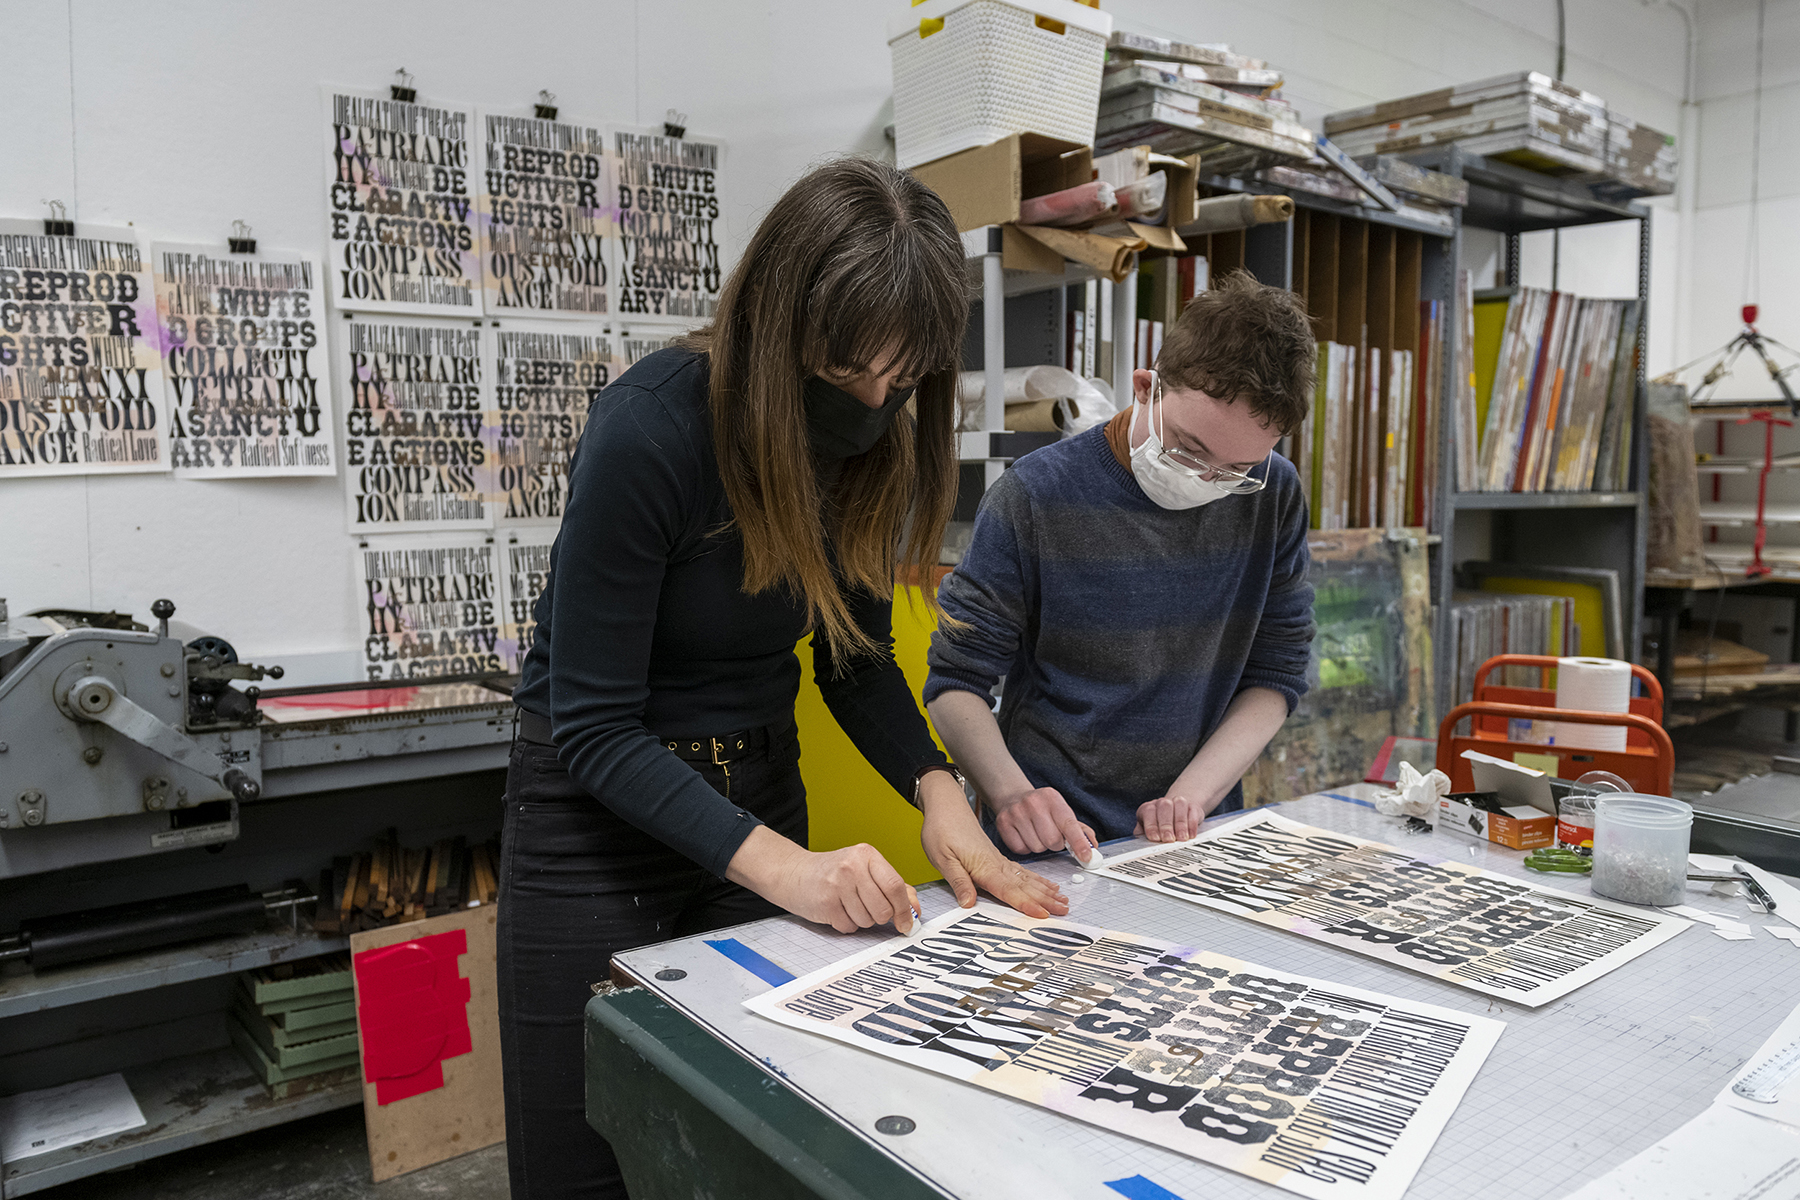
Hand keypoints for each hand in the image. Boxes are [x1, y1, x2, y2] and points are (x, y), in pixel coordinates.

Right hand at [727, 828, 919, 933]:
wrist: (795, 873)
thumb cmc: (834, 873)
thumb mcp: (866, 870)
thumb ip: (894, 887)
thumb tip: (916, 910)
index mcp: (867, 855)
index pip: (895, 886)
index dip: (905, 909)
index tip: (907, 923)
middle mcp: (852, 867)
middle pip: (883, 909)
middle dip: (880, 916)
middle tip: (869, 908)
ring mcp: (837, 884)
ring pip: (867, 920)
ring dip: (861, 920)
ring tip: (849, 905)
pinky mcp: (825, 903)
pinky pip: (848, 926)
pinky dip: (846, 924)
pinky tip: (837, 910)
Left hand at [918, 779, 1068, 918]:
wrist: (945, 806)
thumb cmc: (941, 829)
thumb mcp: (942, 858)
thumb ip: (959, 881)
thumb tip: (968, 904)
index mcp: (984, 866)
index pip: (1008, 890)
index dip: (1026, 904)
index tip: (1043, 914)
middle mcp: (996, 864)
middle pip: (1025, 886)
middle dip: (1046, 900)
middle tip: (1065, 911)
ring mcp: (999, 860)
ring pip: (1027, 879)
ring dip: (1046, 891)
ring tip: (1064, 900)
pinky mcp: (997, 857)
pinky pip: (1022, 871)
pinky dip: (1037, 880)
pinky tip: (1047, 885)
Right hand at [991, 785, 1099, 862]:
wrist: (1012, 796)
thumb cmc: (1042, 808)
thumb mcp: (1061, 811)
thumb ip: (1079, 830)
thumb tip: (1093, 846)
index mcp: (1052, 798)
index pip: (1069, 825)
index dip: (1079, 843)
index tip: (1087, 857)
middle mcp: (1034, 803)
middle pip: (1053, 841)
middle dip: (1055, 844)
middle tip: (1051, 835)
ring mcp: (1016, 812)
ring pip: (1037, 848)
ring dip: (1040, 846)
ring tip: (1036, 833)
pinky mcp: (1003, 823)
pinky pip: (1021, 849)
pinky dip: (1025, 848)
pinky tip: (1025, 835)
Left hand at [1134, 795, 1206, 842]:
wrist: (1176, 812)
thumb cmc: (1159, 825)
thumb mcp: (1148, 830)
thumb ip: (1142, 835)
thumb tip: (1139, 842)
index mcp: (1148, 808)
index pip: (1148, 812)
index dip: (1151, 826)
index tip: (1155, 838)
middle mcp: (1162, 803)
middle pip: (1164, 807)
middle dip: (1166, 825)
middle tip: (1168, 839)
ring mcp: (1177, 802)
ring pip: (1179, 806)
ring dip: (1180, 824)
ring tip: (1181, 838)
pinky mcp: (1192, 806)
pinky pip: (1192, 812)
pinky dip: (1192, 824)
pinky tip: (1190, 835)